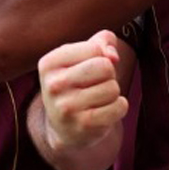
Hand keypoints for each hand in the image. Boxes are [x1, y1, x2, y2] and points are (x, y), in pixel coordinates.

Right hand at [37, 30, 128, 152]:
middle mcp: (54, 85)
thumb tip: (113, 56)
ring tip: (96, 98)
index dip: (101, 56)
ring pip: (113, 88)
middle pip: (105, 66)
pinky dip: (118, 107)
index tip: (89, 67)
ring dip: (112, 92)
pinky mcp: (83, 125)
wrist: (65, 127)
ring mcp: (67, 107)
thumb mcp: (81, 56)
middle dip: (108, 74)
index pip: (94, 48)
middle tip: (95, 84)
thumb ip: (101, 42)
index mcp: (49, 63)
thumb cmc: (77, 83)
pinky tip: (103, 111)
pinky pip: (119, 107)